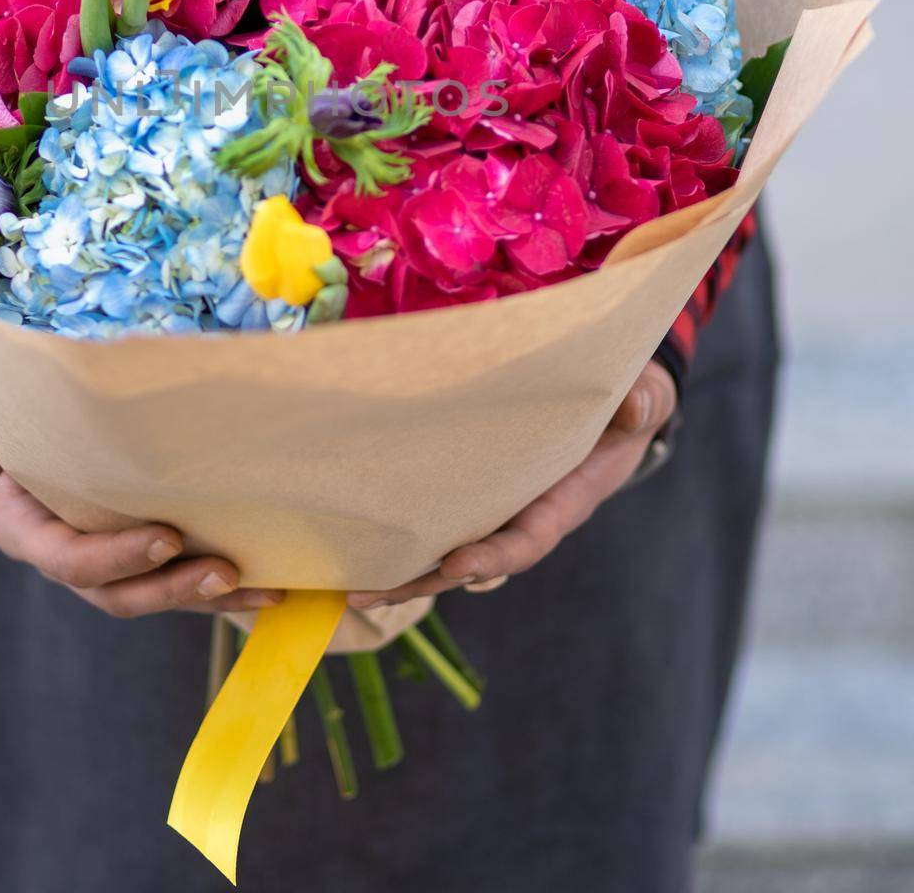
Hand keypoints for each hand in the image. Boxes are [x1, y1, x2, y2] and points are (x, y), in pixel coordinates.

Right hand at [0, 397, 282, 618]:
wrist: (29, 412)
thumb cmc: (9, 407)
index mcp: (27, 530)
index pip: (70, 560)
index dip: (117, 557)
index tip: (168, 537)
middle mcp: (67, 556)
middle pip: (118, 594)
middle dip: (172, 589)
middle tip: (224, 570)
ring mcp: (105, 562)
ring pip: (156, 596)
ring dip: (208, 597)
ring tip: (262, 589)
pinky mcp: (139, 556)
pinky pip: (177, 580)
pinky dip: (220, 587)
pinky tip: (271, 585)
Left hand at [347, 359, 677, 608]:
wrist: (617, 402)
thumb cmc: (629, 400)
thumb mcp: (644, 396)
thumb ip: (643, 402)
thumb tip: (637, 405)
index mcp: (566, 500)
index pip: (528, 539)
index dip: (492, 556)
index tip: (454, 564)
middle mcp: (526, 512)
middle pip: (472, 560)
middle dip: (421, 580)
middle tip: (364, 592)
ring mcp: (498, 503)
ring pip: (445, 545)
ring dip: (399, 567)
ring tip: (344, 582)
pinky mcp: (476, 485)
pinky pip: (439, 513)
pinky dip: (402, 529)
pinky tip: (355, 537)